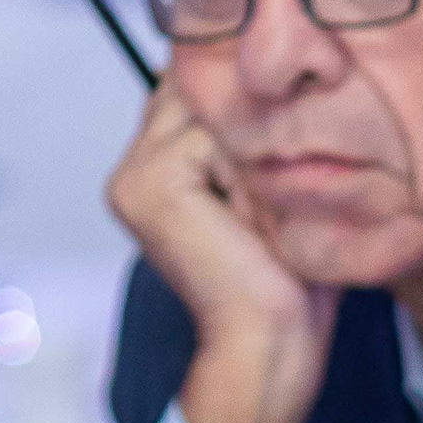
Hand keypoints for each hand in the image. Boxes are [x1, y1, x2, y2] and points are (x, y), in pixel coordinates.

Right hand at [104, 77, 338, 422]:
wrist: (270, 346)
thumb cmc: (287, 281)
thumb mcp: (277, 192)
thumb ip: (262, 137)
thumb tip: (286, 76)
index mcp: (156, 166)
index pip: (201, 91)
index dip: (253, 106)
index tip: (288, 153)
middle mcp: (134, 165)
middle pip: (203, 89)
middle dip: (256, 122)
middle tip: (274, 195)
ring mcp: (134, 174)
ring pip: (212, 108)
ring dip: (255, 150)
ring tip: (264, 212)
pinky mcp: (150, 184)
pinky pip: (210, 136)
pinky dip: (247, 172)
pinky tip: (252, 221)